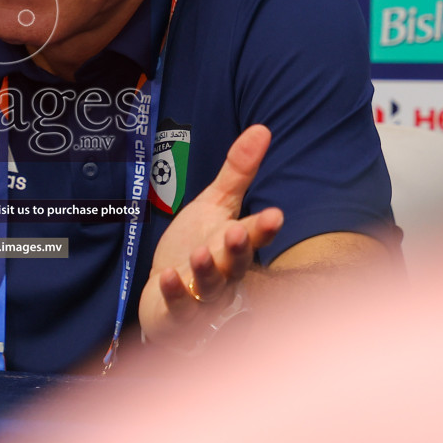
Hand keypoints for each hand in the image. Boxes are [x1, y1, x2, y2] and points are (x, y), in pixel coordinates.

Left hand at [138, 124, 282, 351]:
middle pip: (237, 263)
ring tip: (200, 255)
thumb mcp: (215, 205)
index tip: (275, 215)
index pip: (254, 235)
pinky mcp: (179, 314)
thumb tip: (262, 128)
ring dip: (206, 271)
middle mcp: (225, 273)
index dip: (264, 227)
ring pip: (210, 286)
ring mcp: (203, 296)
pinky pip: (179, 307)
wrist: (169, 297)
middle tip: (238, 233)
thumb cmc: (196, 246)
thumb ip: (238, 172)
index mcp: (235, 244)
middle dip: (239, 250)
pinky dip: (174, 293)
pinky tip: (167, 277)